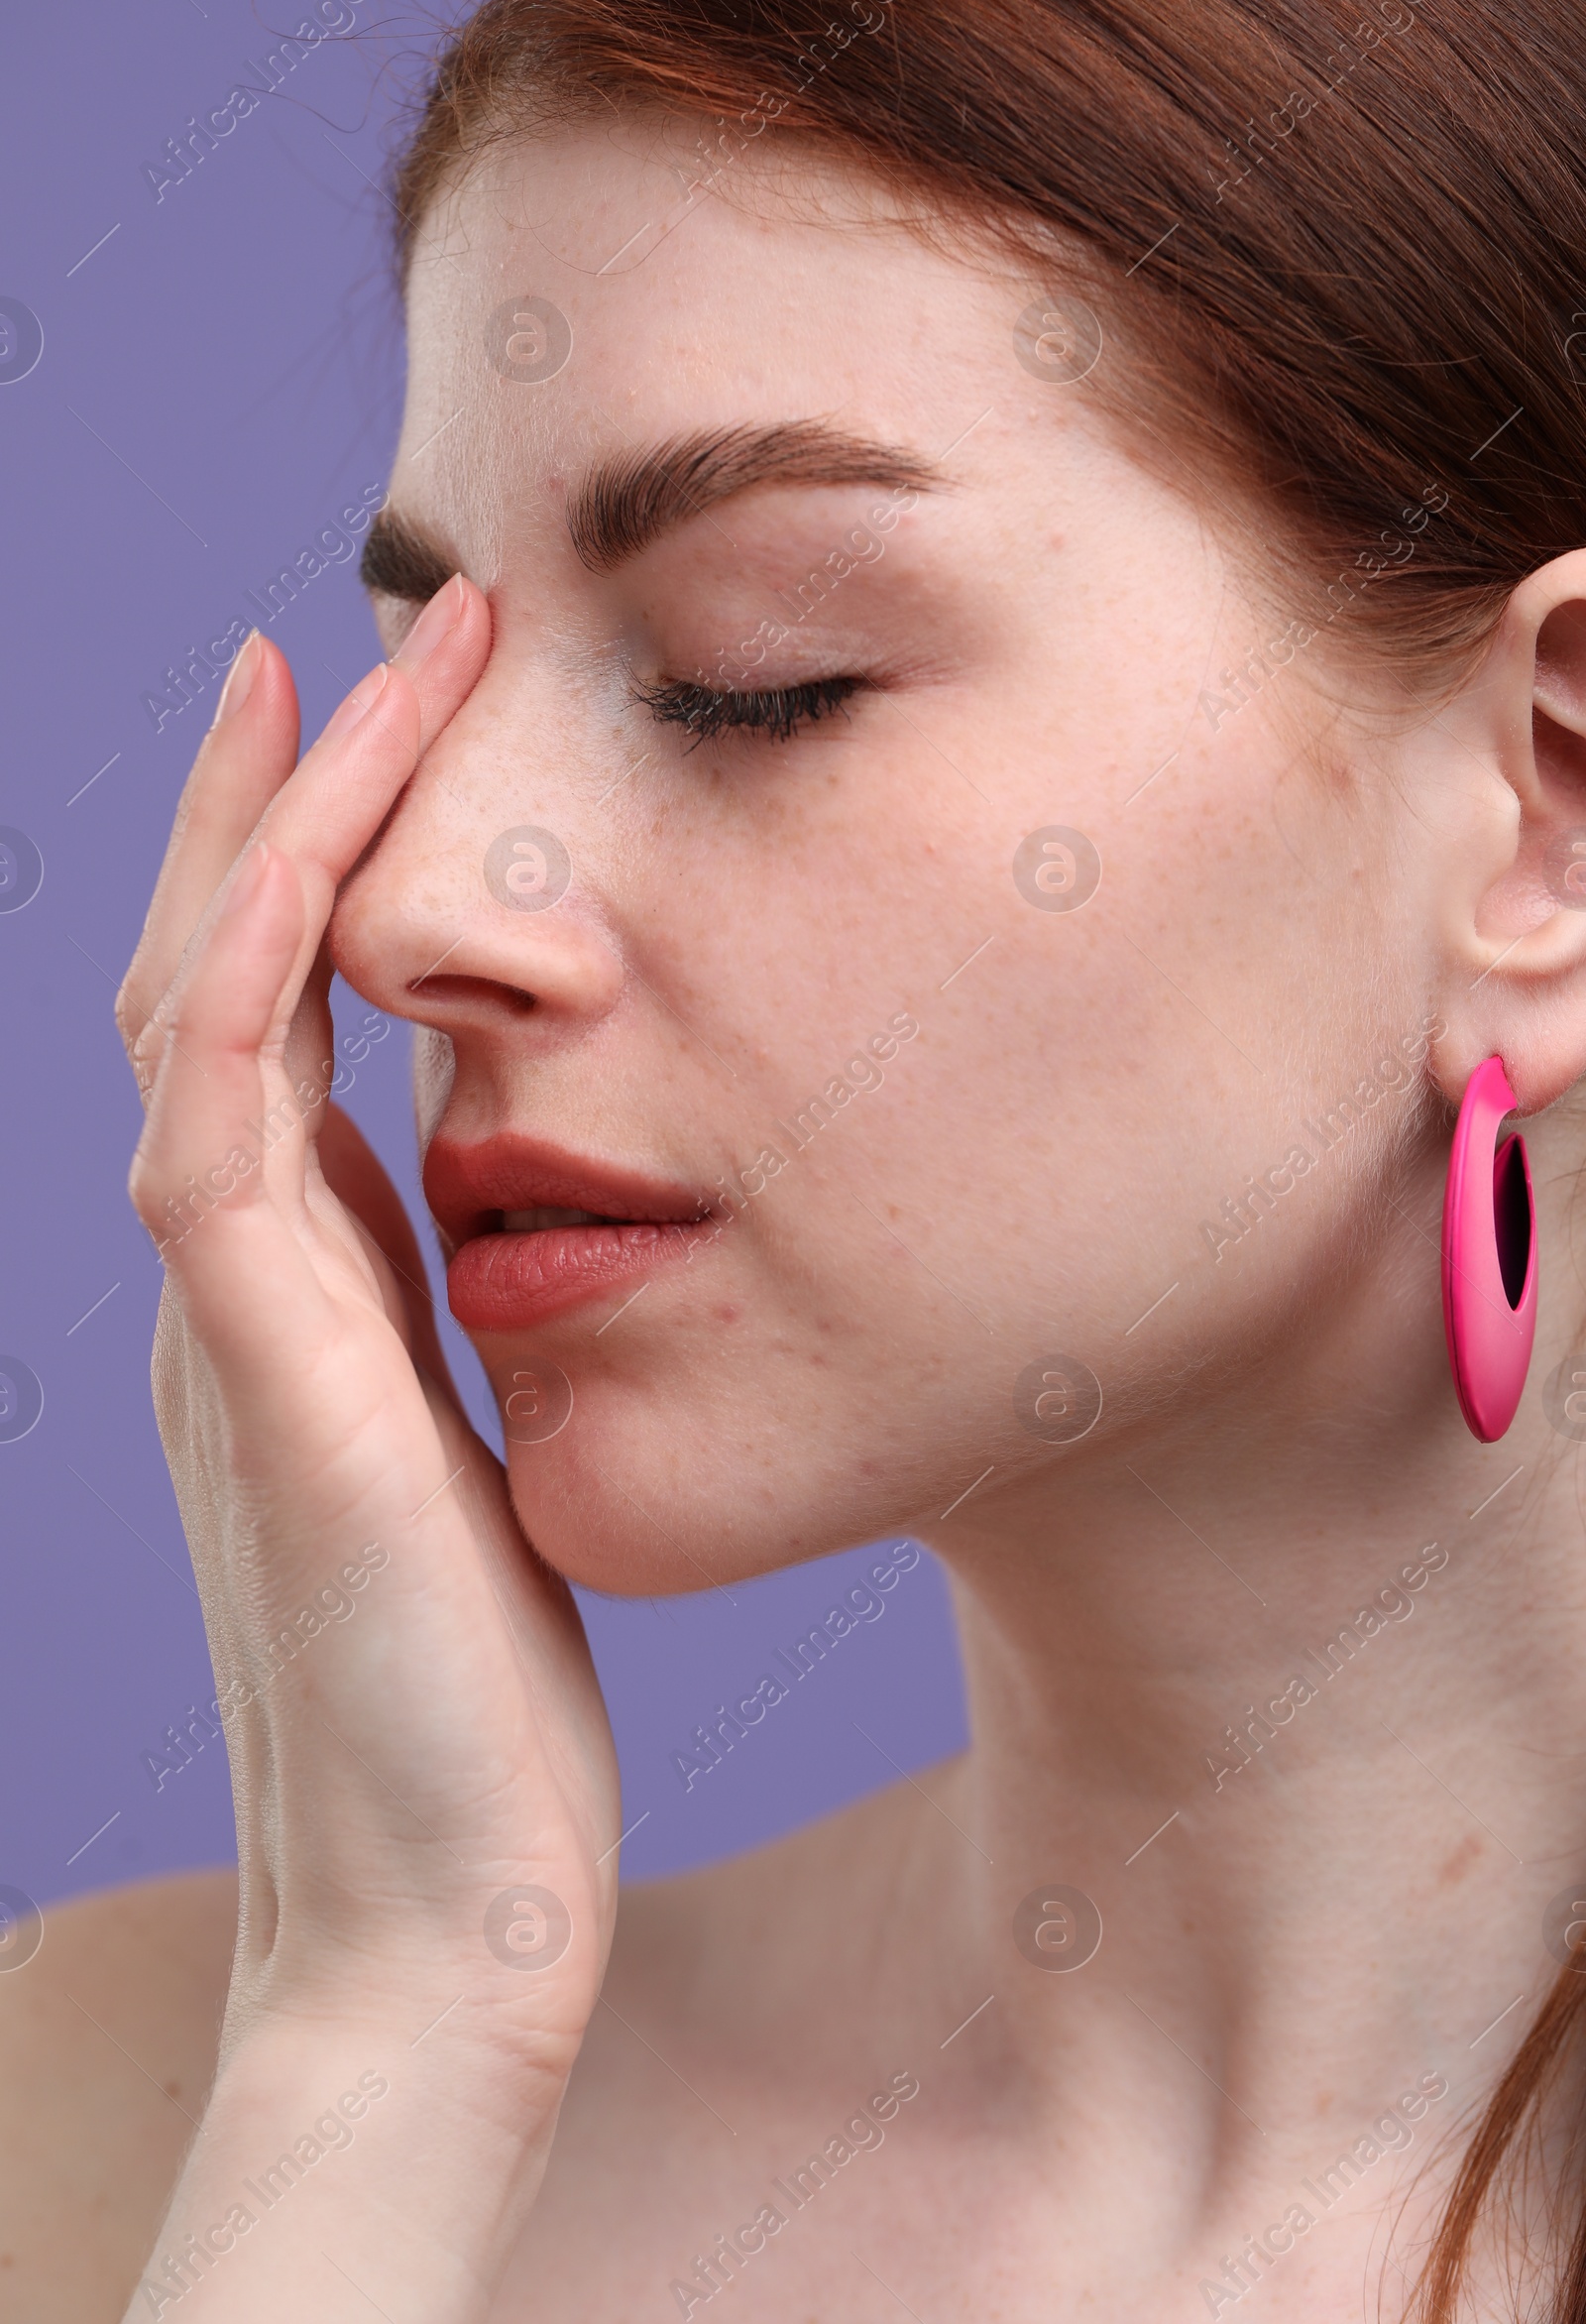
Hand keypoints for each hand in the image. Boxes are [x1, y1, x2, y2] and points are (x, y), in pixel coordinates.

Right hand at [116, 585, 620, 2317]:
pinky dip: (250, 955)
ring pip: (203, 1007)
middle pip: (219, 982)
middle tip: (355, 637)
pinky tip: (312, 838)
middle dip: (282, 806)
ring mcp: (227, 1321)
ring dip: (270, 830)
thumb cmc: (488, 1713)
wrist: (445, 1912)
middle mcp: (237, 1288)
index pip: (278, 1041)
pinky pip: (221, 1108)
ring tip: (341, 666)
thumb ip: (461, 1346)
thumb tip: (520, 1226)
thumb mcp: (482, 1471)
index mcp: (302, 1305)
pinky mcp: (262, 1366)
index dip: (312, 884)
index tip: (387, 737)